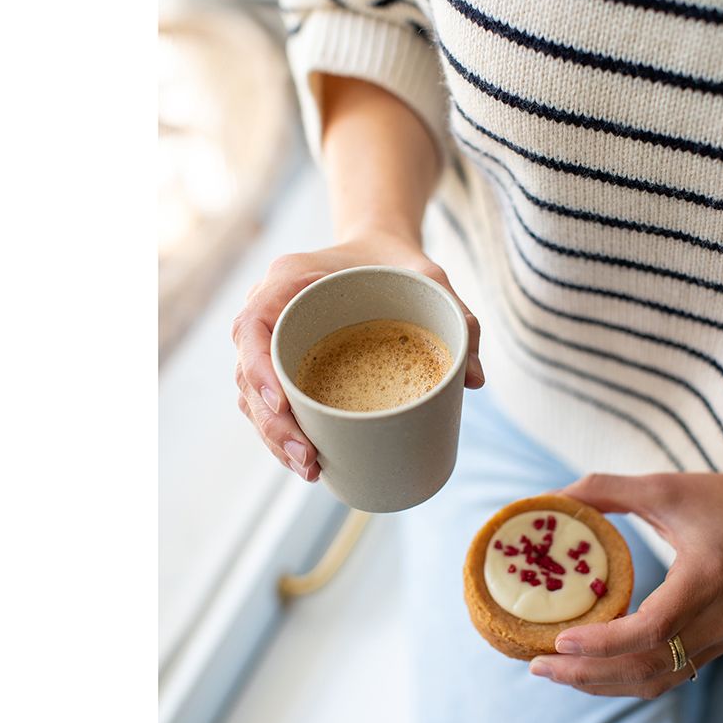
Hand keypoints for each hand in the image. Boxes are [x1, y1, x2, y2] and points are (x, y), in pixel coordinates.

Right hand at [231, 229, 484, 480]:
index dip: (259, 368)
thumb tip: (475, 380)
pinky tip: (309, 462)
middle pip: (247, 373)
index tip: (282, 403)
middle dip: (273, 423)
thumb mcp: (428, 277)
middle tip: (309, 459)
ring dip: (274, 438)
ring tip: (311, 470)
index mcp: (288, 279)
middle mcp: (269, 309)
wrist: (379, 252)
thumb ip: (457, 314)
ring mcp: (272, 340)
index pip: (251, 325)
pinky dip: (283, 434)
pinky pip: (269, 403)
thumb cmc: (396, 262)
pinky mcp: (284, 364)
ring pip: (253, 396)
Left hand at [529, 472, 722, 697]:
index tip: (558, 639)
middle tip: (538, 664)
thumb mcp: (663, 487)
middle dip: (587, 672)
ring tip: (555, 670)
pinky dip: (627, 675)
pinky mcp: (721, 641)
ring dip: (603, 681)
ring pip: (658, 679)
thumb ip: (604, 489)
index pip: (652, 630)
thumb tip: (549, 497)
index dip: (602, 643)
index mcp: (708, 577)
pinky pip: (670, 672)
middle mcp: (722, 617)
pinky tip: (592, 665)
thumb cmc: (721, 498)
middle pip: (648, 666)